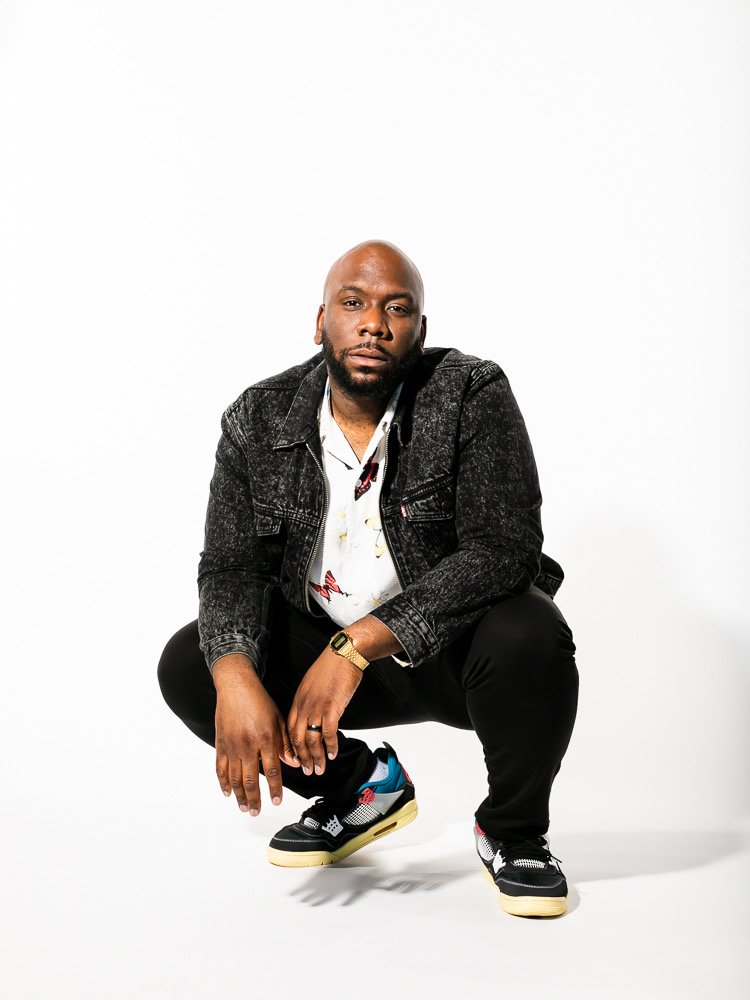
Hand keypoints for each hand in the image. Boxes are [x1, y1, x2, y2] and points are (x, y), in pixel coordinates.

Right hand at [213, 654, 299, 815]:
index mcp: (266, 738)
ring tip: (244, 808)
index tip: (277, 801)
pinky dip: (223, 782)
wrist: (236, 686)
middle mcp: (248, 745)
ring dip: (240, 796)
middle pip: (251, 780)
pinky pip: (220, 767)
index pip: (273, 770)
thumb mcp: (279, 720)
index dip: (275, 788)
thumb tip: (294, 763)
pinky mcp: (221, 743)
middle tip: (256, 812)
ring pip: (235, 778)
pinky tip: (227, 792)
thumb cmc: (259, 701)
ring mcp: (232, 745)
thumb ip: (286, 743)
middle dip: (255, 799)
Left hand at [287, 646, 363, 776]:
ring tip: (320, 769)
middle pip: (297, 739)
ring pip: (312, 740)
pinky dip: (331, 746)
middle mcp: (304, 706)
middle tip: (307, 771)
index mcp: (298, 701)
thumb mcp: (310, 685)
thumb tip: (311, 716)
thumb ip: (308, 702)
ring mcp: (316, 708)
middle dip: (302, 759)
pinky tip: (333, 754)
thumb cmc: (329, 667)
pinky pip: (328, 733)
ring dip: (316, 757)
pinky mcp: (331, 708)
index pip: (289, 730)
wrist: (342, 654)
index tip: (295, 759)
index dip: (291, 747)